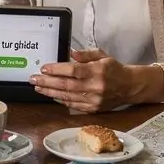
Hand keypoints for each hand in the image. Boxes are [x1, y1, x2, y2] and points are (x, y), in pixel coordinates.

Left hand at [32, 50, 163, 113]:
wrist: (130, 87)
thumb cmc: (114, 69)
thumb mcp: (102, 55)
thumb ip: (86, 55)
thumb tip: (70, 53)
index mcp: (97, 71)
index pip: (73, 70)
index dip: (57, 70)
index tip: (44, 68)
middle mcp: (95, 87)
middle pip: (66, 85)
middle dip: (47, 82)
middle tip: (33, 79)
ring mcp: (94, 100)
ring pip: (67, 97)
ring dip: (50, 92)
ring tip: (38, 88)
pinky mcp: (93, 109)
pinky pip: (73, 105)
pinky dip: (61, 100)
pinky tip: (52, 95)